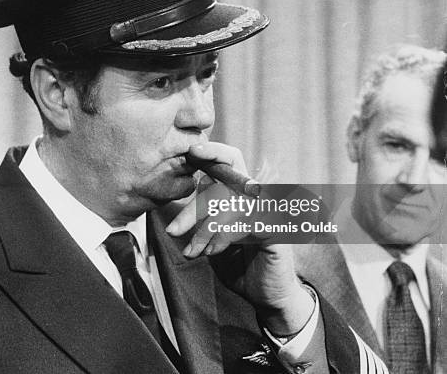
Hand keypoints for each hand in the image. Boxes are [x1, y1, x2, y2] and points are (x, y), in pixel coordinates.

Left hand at [165, 142, 313, 334]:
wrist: (268, 295)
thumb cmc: (239, 262)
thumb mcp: (214, 234)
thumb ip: (204, 213)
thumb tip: (183, 193)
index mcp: (243, 193)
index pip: (230, 161)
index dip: (213, 152)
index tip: (192, 152)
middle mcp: (258, 198)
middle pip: (222, 185)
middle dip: (194, 210)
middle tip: (174, 231)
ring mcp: (268, 212)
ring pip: (228, 207)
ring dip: (205, 232)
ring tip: (192, 251)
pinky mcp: (274, 230)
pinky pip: (241, 225)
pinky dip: (222, 238)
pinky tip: (212, 252)